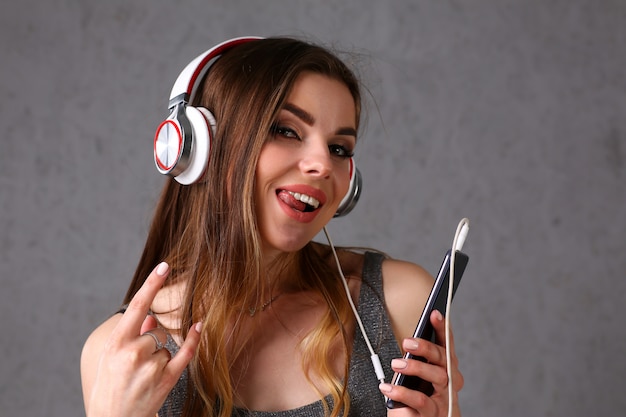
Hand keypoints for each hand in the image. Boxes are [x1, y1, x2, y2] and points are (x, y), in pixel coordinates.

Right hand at [84, 262, 201, 416]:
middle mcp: (132, 353)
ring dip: (159, 356)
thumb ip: (131, 333)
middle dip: (152, 340)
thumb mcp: (111, 357)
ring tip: (143, 376)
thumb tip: (151, 314)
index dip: (151, 284)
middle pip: (156, 329)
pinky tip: (200, 326)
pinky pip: (185, 353)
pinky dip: (193, 340)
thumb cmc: (110, 387)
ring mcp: (150, 368)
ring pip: (166, 345)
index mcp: (115, 344)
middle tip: (135, 364)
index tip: (164, 266)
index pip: (137, 306)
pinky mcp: (165, 380)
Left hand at [380, 310, 463, 416]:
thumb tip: (410, 341)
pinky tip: (388, 389)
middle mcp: (450, 382)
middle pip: (443, 359)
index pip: (446, 345)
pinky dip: (402, 393)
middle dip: (426, 347)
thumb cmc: (419, 396)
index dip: (443, 328)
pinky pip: (421, 400)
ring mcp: (444, 398)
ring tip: (396, 364)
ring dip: (416, 367)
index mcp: (446, 368)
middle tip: (407, 342)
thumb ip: (418, 359)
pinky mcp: (434, 413)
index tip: (434, 313)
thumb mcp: (417, 375)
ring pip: (437, 377)